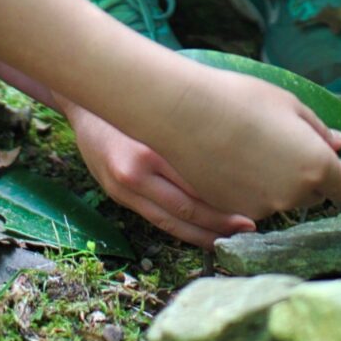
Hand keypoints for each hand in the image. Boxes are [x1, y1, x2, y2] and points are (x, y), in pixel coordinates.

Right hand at [65, 105, 255, 249]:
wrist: (85, 106)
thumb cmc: (134, 102)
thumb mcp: (164, 109)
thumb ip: (194, 130)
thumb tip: (238, 148)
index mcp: (152, 146)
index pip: (198, 180)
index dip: (228, 197)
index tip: (255, 203)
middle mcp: (136, 171)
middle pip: (187, 207)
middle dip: (221, 222)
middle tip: (250, 227)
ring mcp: (125, 187)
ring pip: (172, 221)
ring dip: (203, 234)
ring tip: (231, 238)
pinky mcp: (118, 196)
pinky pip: (156, 219)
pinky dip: (181, 229)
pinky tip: (201, 233)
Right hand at [160, 69, 340, 218]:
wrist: (186, 114)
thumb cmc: (242, 99)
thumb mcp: (289, 105)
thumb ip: (318, 130)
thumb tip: (336, 144)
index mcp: (315, 167)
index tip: (331, 156)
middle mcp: (292, 195)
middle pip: (314, 195)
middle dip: (309, 176)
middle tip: (286, 146)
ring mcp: (261, 207)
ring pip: (281, 199)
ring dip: (278, 183)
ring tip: (254, 149)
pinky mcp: (232, 210)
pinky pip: (253, 203)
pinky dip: (251, 188)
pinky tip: (234, 161)